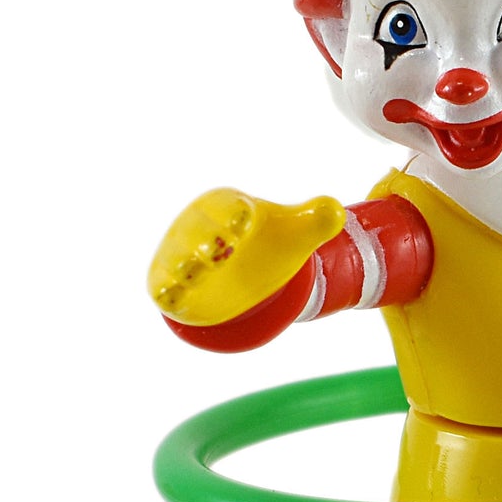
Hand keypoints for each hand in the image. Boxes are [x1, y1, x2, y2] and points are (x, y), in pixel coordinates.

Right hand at [148, 188, 345, 325]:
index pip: (231, 206)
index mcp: (231, 207)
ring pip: (179, 259)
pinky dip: (165, 290)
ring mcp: (186, 257)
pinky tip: (171, 296)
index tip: (246, 221)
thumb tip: (337, 212)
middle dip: (205, 242)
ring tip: (194, 274)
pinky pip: (164, 286)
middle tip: (215, 257)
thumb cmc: (272, 244)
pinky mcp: (175, 284)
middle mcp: (202, 229)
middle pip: (200, 232)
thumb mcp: (299, 234)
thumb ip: (317, 222)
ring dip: (183, 266)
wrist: (251, 272)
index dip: (237, 213)